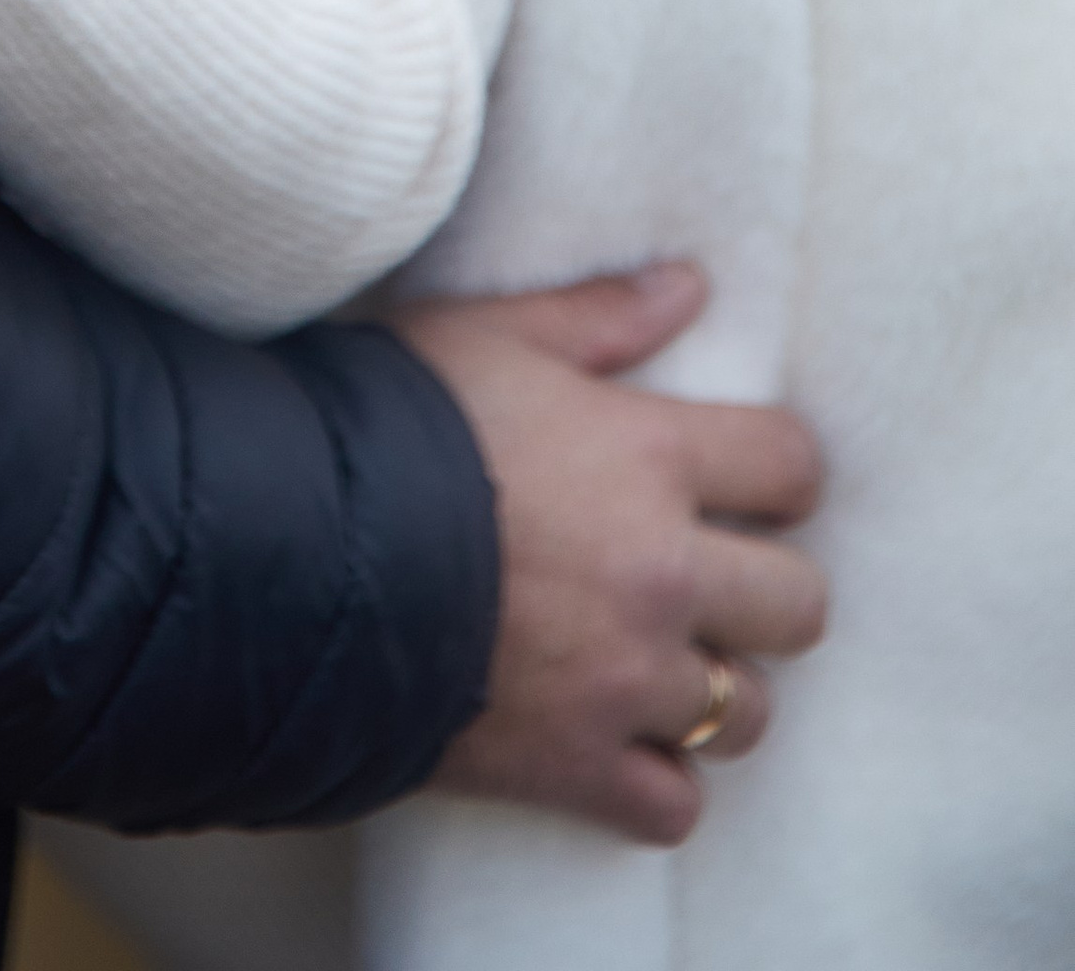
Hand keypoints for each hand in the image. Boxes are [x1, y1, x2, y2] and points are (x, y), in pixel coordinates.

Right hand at [399, 260, 827, 845]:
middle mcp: (660, 573)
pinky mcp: (575, 765)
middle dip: (763, 591)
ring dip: (710, 691)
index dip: (775, 472)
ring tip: (652, 663)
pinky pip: (674, 806)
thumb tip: (689, 287)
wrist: (296, 546)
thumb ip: (597, 315)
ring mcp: (624, 681)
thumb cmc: (390, 422)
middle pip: (797, 604)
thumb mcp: (488, 337)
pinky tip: (612, 741)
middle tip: (704, 577)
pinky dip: (653, 783)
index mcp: (649, 458)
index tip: (739, 480)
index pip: (792, 466)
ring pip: (743, 713)